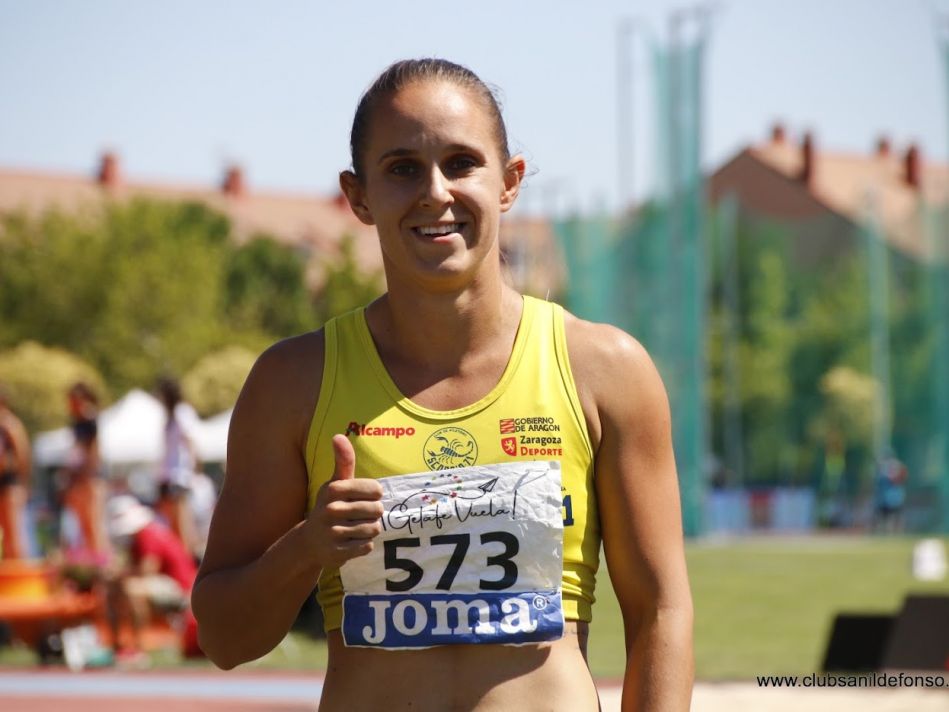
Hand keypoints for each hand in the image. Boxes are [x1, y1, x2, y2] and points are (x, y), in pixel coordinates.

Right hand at [305, 434, 383, 568]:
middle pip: (377, 510)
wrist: (309, 541)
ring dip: (369, 529)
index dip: (374, 495)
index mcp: (333, 489)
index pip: (376, 490)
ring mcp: (333, 532)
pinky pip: (368, 546)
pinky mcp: (338, 552)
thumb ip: (343, 460)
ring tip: (354, 528)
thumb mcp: (335, 483)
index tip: (362, 498)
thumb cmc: (330, 506)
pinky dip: (363, 545)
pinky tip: (350, 541)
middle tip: (358, 516)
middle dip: (372, 514)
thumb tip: (338, 435)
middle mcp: (331, 510)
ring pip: (374, 529)